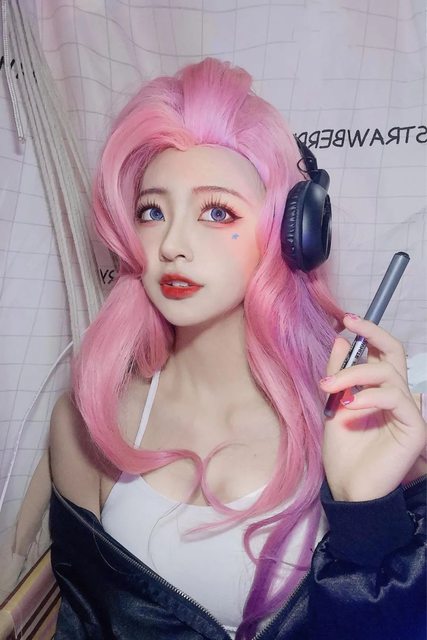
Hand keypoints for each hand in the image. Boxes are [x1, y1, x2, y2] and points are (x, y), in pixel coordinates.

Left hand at [320, 314, 426, 501]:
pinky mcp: (415, 428)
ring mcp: (408, 412)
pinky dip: (370, 396)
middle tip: (348, 324)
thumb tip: (341, 340)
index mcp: (380, 390)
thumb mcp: (333, 404)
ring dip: (354, 375)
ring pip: (388, 374)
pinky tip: (350, 405)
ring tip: (329, 388)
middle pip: (395, 352)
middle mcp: (397, 396)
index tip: (346, 319)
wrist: (347, 487)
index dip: (369, 333)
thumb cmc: (342, 450)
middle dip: (371, 334)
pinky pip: (396, 398)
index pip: (383, 353)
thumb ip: (339, 374)